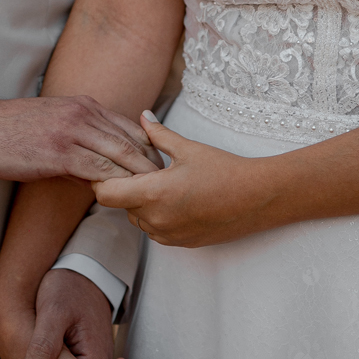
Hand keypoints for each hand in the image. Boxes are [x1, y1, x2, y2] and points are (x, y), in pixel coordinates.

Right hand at [0, 92, 159, 182]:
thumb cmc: (10, 130)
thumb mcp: (52, 126)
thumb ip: (80, 143)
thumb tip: (99, 173)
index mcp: (84, 105)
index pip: (130, 127)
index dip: (149, 149)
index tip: (162, 171)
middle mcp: (83, 113)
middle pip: (132, 140)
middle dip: (152, 165)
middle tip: (169, 187)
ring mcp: (71, 131)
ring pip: (120, 154)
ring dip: (140, 177)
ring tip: (154, 197)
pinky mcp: (58, 152)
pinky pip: (96, 170)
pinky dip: (113, 184)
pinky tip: (121, 200)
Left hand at [93, 111, 271, 246]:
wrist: (257, 198)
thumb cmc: (224, 170)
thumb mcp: (188, 148)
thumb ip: (158, 135)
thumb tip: (143, 116)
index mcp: (154, 193)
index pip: (106, 194)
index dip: (102, 179)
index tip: (111, 164)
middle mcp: (156, 219)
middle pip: (120, 205)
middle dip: (124, 186)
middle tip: (139, 167)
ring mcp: (168, 235)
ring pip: (137, 218)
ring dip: (140, 202)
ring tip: (161, 181)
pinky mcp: (180, 243)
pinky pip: (154, 229)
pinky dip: (155, 214)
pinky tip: (175, 197)